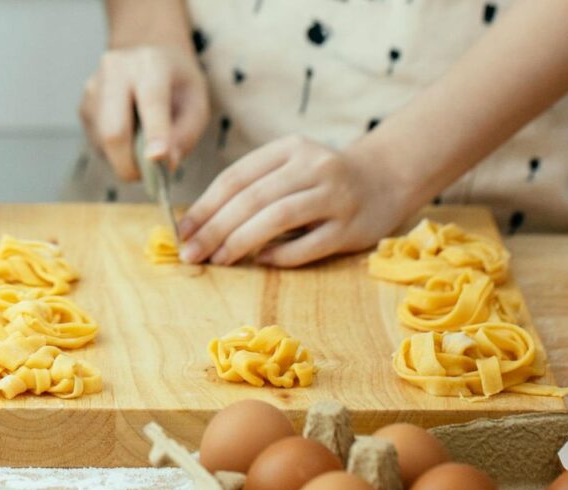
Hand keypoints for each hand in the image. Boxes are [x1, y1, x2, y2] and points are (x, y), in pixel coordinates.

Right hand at [80, 44, 208, 179]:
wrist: (149, 58)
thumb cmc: (177, 86)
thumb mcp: (196, 104)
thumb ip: (185, 134)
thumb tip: (165, 163)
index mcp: (150, 63)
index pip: (151, 100)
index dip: (155, 133)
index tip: (158, 159)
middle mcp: (115, 70)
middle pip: (114, 129)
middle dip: (130, 163)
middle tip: (148, 179)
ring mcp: (94, 89)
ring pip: (103, 142)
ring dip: (124, 160)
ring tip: (145, 150)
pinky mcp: (84, 107)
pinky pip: (98, 143)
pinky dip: (116, 153)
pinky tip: (131, 137)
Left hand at [178, 135, 414, 267]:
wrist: (386, 179)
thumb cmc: (321, 180)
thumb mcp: (288, 168)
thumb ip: (251, 188)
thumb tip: (198, 225)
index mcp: (289, 149)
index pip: (236, 177)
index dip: (204, 206)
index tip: (182, 232)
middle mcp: (313, 166)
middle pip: (252, 198)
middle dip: (214, 229)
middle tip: (191, 254)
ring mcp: (335, 196)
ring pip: (278, 217)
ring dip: (241, 241)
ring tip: (218, 259)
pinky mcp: (351, 227)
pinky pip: (308, 245)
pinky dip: (280, 255)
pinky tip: (261, 261)